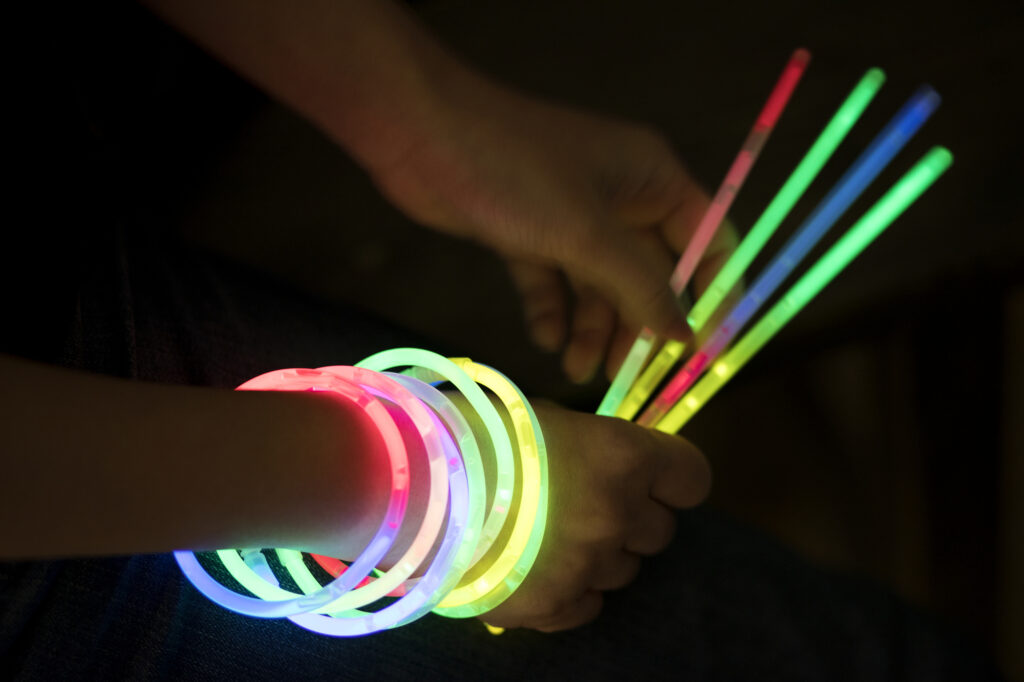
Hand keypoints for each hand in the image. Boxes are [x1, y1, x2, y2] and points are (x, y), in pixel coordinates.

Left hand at [370, 75, 737, 382]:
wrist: (420, 136)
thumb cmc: (516, 175)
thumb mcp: (588, 236)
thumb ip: (641, 287)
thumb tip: (685, 334)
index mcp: (652, 178)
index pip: (707, 239)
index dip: (711, 293)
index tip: (703, 348)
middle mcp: (619, 196)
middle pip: (648, 272)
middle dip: (637, 323)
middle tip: (629, 375)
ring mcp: (569, 214)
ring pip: (597, 284)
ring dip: (590, 327)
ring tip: (577, 370)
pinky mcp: (525, 231)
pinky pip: (552, 281)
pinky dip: (550, 310)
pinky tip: (545, 340)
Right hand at [479, 400, 709, 631]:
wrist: (408, 486)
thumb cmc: (473, 432)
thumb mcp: (544, 419)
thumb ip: (591, 446)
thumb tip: (610, 464)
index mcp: (622, 457)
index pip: (692, 478)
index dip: (673, 478)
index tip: (652, 479)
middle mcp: (617, 515)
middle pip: (659, 531)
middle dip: (630, 517)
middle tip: (583, 503)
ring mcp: (587, 566)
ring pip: (623, 570)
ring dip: (598, 553)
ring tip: (546, 534)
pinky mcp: (553, 607)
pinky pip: (588, 606)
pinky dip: (571, 589)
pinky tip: (534, 566)